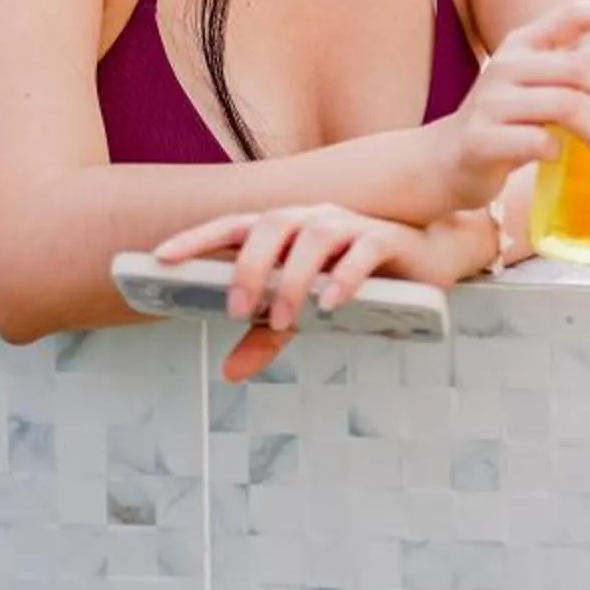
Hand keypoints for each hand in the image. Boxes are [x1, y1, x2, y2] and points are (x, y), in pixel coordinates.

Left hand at [154, 203, 442, 382]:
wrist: (428, 261)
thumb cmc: (359, 281)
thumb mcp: (307, 312)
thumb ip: (268, 336)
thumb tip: (229, 370)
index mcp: (287, 230)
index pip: (234, 226)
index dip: (197, 238)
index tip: (161, 257)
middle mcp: (314, 218)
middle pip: (271, 225)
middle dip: (248, 267)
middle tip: (237, 310)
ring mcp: (351, 225)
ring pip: (313, 237)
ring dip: (293, 279)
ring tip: (284, 321)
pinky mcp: (386, 239)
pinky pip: (362, 250)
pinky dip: (344, 277)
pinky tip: (332, 305)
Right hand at [424, 0, 589, 213]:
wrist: (444, 163)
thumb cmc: (505, 123)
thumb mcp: (549, 90)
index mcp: (524, 44)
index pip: (573, 13)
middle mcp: (507, 65)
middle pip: (579, 69)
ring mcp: (490, 102)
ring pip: (565, 106)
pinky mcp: (480, 139)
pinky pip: (535, 141)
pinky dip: (558, 151)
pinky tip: (562, 160)